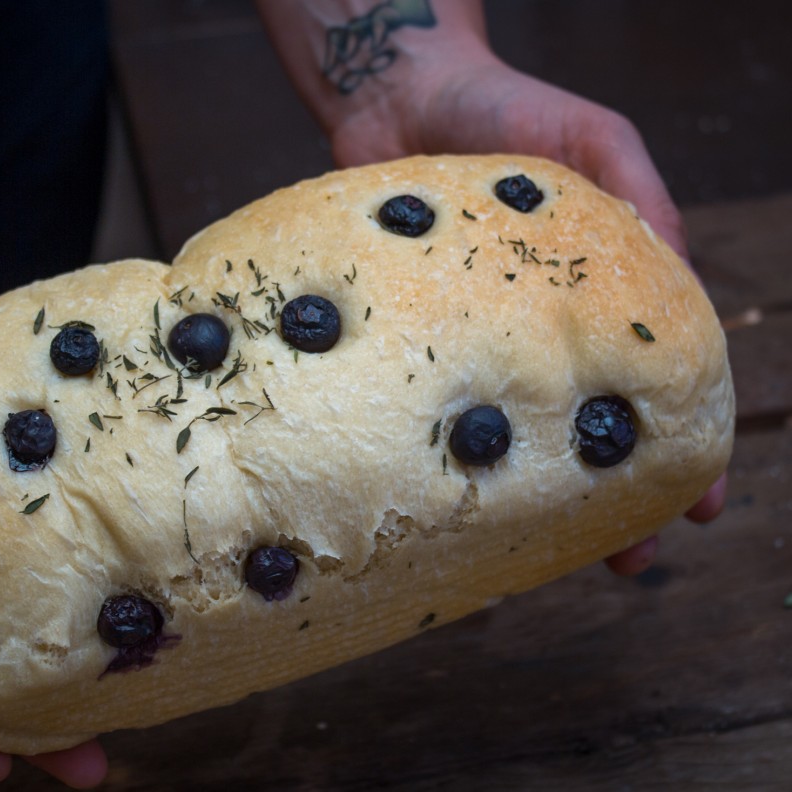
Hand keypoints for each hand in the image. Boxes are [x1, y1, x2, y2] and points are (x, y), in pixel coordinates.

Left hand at [327, 54, 726, 573]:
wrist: (392, 98)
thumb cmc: (502, 111)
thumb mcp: (589, 141)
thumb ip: (637, 196)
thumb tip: (676, 269)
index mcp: (597, 295)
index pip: (654, 383)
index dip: (683, 448)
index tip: (699, 509)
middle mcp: (534, 331)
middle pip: (585, 425)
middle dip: (611, 495)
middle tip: (624, 558)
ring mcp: (470, 342)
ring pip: (510, 431)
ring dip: (533, 491)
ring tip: (542, 548)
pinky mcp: (408, 340)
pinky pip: (430, 405)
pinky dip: (445, 448)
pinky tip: (447, 493)